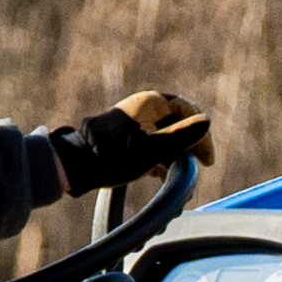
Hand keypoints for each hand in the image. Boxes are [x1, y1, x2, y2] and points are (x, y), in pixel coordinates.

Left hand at [61, 89, 213, 188]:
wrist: (74, 165)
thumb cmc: (112, 157)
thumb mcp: (151, 150)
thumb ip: (180, 136)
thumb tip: (207, 121)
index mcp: (149, 103)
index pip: (186, 111)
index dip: (201, 134)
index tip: (207, 160)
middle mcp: (141, 108)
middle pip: (176, 124)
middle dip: (188, 149)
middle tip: (197, 169)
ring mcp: (132, 122)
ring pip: (163, 136)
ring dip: (174, 157)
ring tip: (180, 179)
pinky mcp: (123, 137)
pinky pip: (149, 144)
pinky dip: (159, 159)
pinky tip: (161, 176)